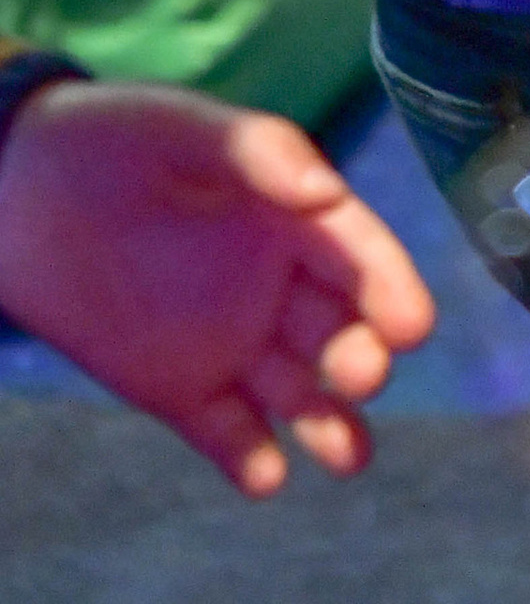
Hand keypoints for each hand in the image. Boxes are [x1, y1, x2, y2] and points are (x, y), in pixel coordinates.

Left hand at [0, 85, 434, 495]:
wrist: (26, 196)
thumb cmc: (117, 142)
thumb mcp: (187, 129)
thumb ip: (258, 153)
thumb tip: (327, 193)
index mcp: (293, 218)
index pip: (357, 254)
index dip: (388, 286)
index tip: (413, 325)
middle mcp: (276, 284)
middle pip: (336, 330)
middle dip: (359, 356)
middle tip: (364, 374)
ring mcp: (232, 341)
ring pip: (296, 392)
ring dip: (327, 423)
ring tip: (348, 456)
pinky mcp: (181, 390)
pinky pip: (226, 431)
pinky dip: (250, 458)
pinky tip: (266, 476)